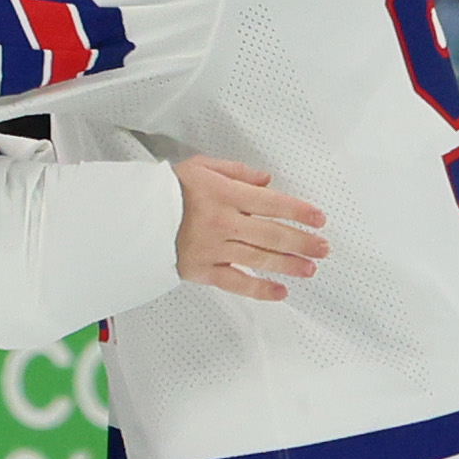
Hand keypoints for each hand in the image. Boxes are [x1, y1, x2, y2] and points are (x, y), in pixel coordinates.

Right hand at [172, 155, 329, 299]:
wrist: (134, 217)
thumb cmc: (166, 189)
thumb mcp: (201, 167)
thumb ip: (237, 172)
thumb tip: (267, 180)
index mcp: (225, 195)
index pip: (272, 203)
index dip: (299, 212)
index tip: (319, 219)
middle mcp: (223, 223)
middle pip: (272, 234)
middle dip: (302, 242)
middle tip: (323, 248)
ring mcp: (214, 249)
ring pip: (259, 259)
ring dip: (289, 264)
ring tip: (310, 268)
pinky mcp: (203, 271)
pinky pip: (236, 283)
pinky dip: (260, 289)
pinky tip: (281, 291)